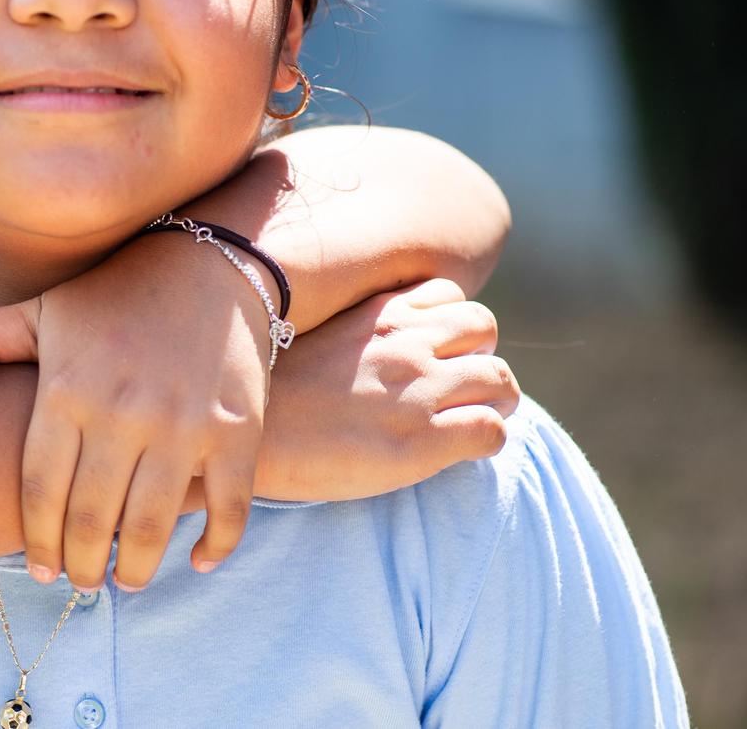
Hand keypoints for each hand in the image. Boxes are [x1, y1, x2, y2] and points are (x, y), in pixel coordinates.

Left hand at [0, 234, 269, 590]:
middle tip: (82, 583)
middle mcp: (122, 412)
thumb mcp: (44, 309)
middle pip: (91, 517)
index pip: (41, 490)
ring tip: (125, 581)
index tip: (39, 569)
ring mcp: (183, 425)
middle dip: (82, 564)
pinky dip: (215, 545)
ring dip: (136, 567)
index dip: (37, 541)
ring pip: (151, 524)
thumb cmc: (115, 296)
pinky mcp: (236, 432)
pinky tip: (195, 561)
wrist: (210, 267)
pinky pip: (227, 507)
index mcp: (67, 391)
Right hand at [255, 278, 517, 501]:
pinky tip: (461, 452)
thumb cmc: (262, 398)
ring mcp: (417, 392)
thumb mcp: (301, 337)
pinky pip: (493, 432)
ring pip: (502, 380)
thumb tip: (361, 343)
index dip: (449, 325)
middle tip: (462, 387)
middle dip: (481, 355)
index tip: (435, 352)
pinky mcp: (423, 443)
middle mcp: (404, 345)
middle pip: (484, 328)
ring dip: (496, 400)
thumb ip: (345, 331)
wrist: (243, 446)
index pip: (447, 295)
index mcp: (374, 315)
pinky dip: (489, 441)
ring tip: (473, 420)